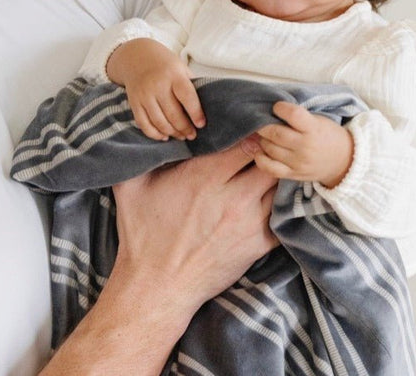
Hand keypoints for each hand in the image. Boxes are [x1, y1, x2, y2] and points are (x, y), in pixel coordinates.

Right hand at [40, 140, 277, 375]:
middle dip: (270, 153)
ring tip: (271, 171)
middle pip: (271, 162)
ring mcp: (250, 222)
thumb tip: (141, 130)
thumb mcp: (132, 187)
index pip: (247, 142)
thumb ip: (142, 154)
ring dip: (277, 178)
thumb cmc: (142, 235)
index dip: (252, 132)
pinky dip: (283, 206)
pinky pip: (284, 217)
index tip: (251, 129)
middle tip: (267, 148)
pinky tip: (272, 199)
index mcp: (205, 177)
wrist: (156, 287)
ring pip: (280, 188)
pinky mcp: (258, 245)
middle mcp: (233, 197)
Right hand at [107, 38, 204, 140]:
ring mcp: (144, 95)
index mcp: (173, 75)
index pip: (187, 97)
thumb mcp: (181, 68)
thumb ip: (191, 86)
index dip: (195, 113)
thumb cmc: (165, 65)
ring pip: (159, 122)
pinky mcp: (134, 103)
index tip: (201, 125)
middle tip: (192, 135)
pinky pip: (144, 124)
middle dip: (185, 128)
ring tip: (181, 136)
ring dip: (172, 133)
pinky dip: (154, 134)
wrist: (136, 56)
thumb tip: (205, 107)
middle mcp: (157, 85)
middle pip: (173, 114)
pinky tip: (164, 136)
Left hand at [255, 101, 353, 188]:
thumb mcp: (319, 121)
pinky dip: (260, 158)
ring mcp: (298, 162)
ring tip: (265, 135)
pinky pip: (270, 168)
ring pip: (270, 149)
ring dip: (263, 139)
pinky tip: (260, 150)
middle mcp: (305, 146)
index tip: (277, 107)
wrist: (343, 162)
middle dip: (263, 125)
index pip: (293, 114)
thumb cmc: (328, 136)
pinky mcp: (293, 174)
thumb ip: (298, 117)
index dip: (280, 108)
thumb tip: (271, 112)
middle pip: (276, 133)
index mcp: (314, 129)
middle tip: (262, 121)